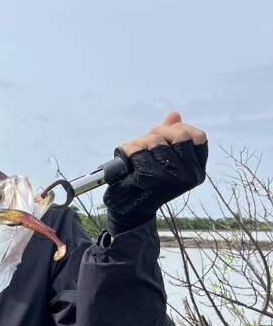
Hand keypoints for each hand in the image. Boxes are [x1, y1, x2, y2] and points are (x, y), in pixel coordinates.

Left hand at [104, 112, 207, 234]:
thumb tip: (175, 115)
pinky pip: (138, 150)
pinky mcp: (149, 179)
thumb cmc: (146, 183)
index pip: (198, 137)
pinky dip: (128, 150)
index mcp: (196, 172)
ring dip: (140, 142)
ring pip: (156, 141)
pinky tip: (126, 159)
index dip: (181, 128)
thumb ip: (170, 137)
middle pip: (178, 135)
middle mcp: (188, 176)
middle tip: (146, 142)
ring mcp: (170, 178)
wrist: (128, 211)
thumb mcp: (163, 159)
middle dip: (158, 133)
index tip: (165, 133)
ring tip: (134, 153)